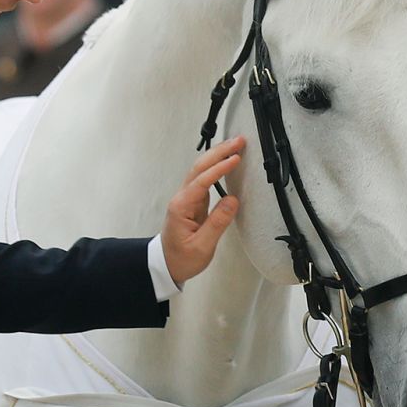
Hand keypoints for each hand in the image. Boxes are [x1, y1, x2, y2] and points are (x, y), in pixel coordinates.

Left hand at [160, 137, 246, 285]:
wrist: (166, 265)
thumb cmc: (183, 258)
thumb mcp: (202, 246)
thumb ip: (217, 223)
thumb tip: (233, 200)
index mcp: (182, 207)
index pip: (201, 181)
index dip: (219, 168)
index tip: (236, 158)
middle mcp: (182, 197)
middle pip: (199, 168)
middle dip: (218, 152)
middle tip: (240, 140)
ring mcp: (187, 197)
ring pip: (201, 170)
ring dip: (217, 155)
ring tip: (236, 144)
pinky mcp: (193, 201)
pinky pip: (204, 178)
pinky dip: (216, 165)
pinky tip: (227, 160)